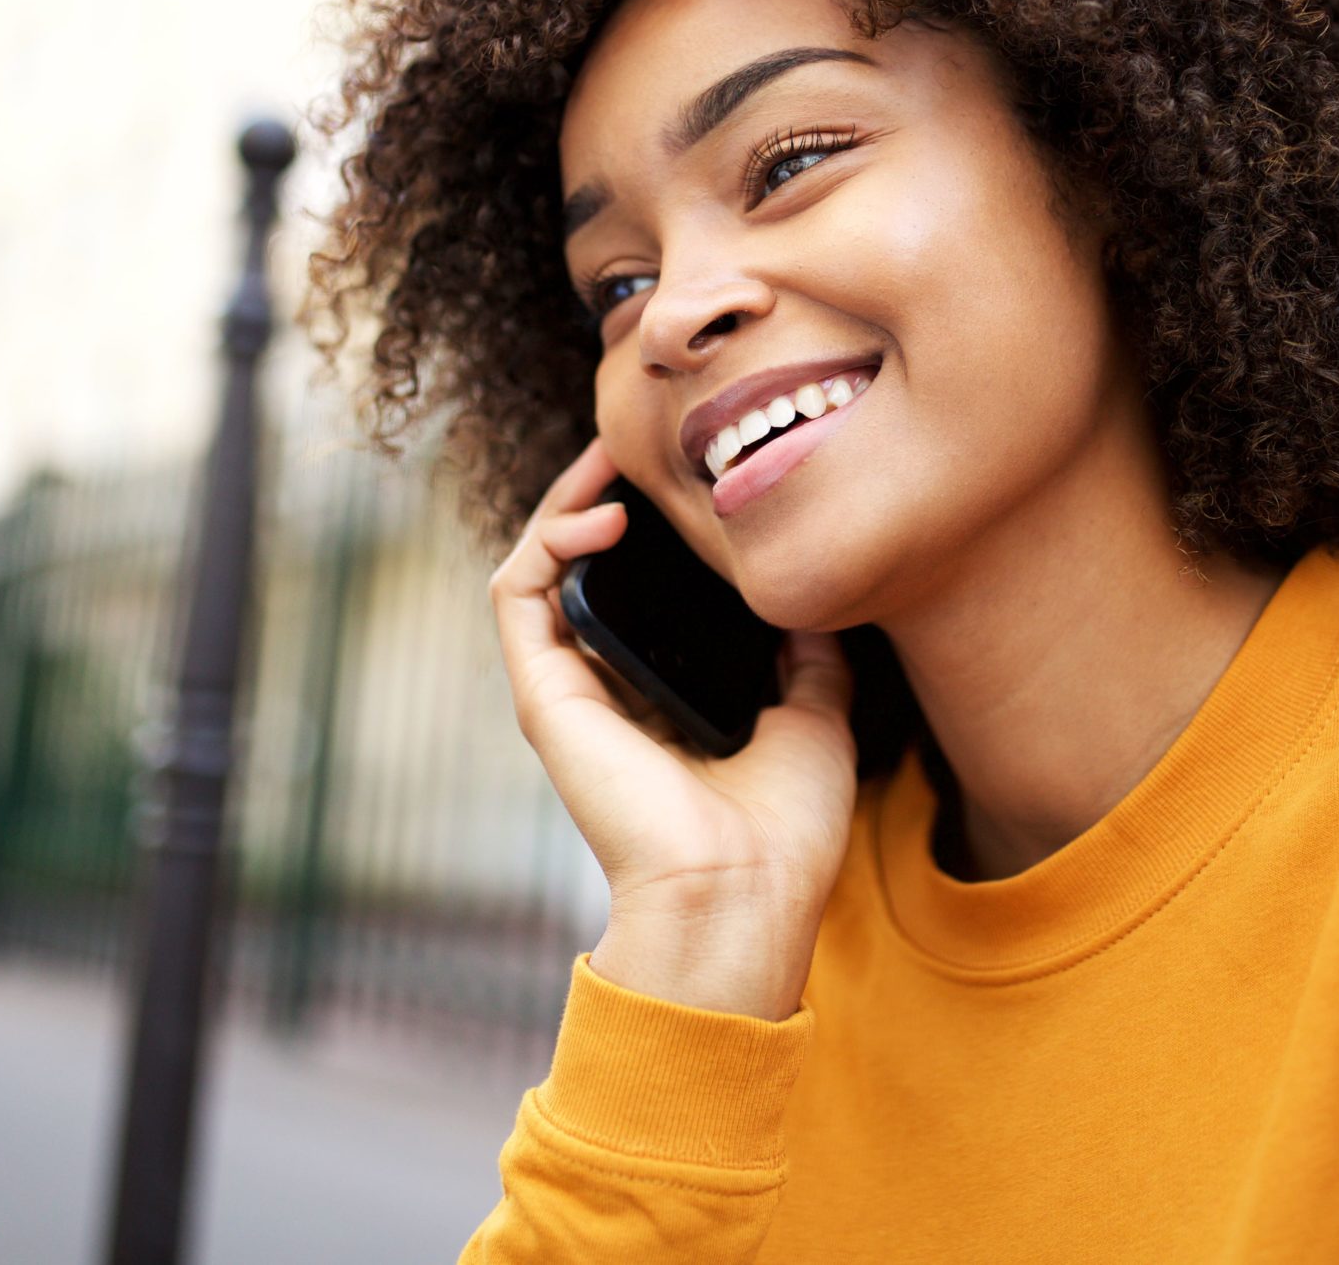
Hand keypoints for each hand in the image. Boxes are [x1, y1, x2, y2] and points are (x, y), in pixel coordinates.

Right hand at [488, 436, 859, 1018]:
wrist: (742, 895)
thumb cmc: (782, 832)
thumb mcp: (816, 716)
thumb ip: (810, 656)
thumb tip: (822, 601)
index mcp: (662, 697)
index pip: (641, 591)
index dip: (657, 528)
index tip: (695, 476)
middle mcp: (606, 689)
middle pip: (585, 569)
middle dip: (606, 495)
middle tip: (649, 443)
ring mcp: (569, 690)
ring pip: (539, 567)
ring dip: (569, 501)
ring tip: (614, 458)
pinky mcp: (542, 694)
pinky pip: (516, 594)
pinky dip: (548, 538)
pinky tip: (603, 512)